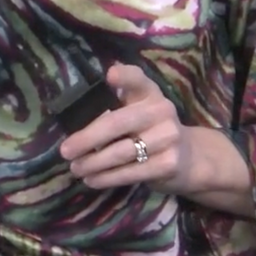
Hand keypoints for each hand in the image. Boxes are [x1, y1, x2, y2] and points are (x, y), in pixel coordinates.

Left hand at [59, 63, 195, 193]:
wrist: (190, 158)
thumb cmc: (151, 130)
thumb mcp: (139, 111)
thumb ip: (115, 106)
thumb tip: (75, 117)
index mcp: (149, 93)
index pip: (137, 79)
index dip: (125, 77)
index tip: (110, 76)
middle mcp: (161, 111)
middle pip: (116, 123)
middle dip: (86, 139)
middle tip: (65, 151)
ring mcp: (167, 138)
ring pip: (120, 153)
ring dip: (93, 163)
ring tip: (75, 168)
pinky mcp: (168, 164)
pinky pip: (130, 173)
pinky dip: (107, 178)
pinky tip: (92, 180)